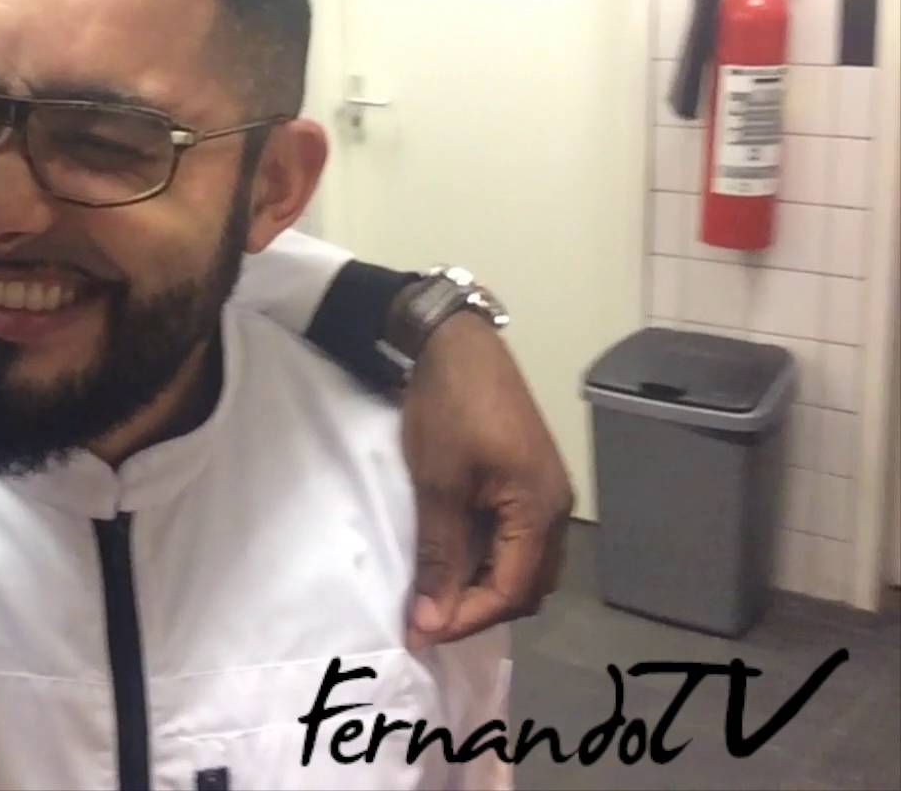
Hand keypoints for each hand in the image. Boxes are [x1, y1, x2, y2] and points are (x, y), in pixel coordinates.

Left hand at [401, 313, 572, 649]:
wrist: (454, 344)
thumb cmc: (447, 411)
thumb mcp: (437, 486)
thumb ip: (440, 555)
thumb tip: (431, 619)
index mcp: (541, 512)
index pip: (511, 592)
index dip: (465, 618)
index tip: (420, 633)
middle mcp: (556, 509)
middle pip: (526, 586)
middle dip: (478, 608)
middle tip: (426, 616)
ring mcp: (546, 494)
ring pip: (523, 565)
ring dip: (483, 585)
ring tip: (434, 593)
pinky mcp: (529, 481)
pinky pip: (516, 539)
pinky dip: (486, 558)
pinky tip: (451, 559)